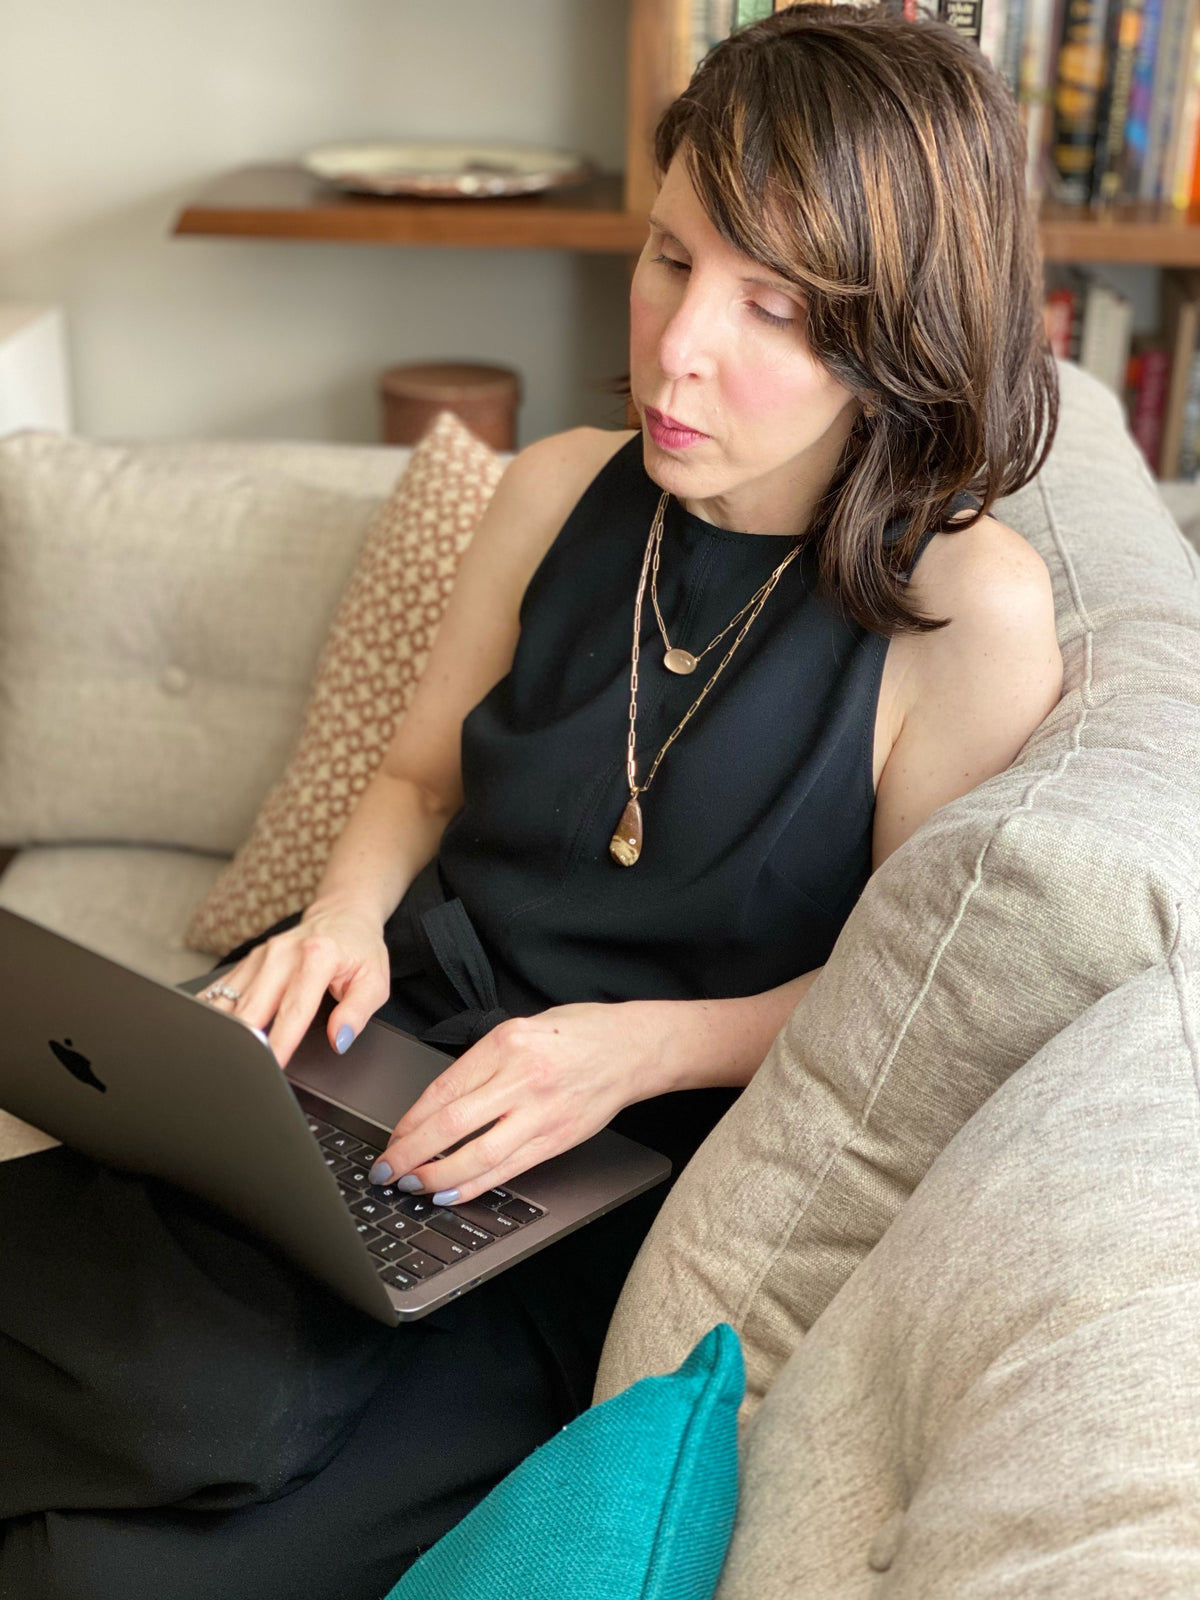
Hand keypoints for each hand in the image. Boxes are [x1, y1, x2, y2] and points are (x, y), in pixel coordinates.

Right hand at [200, 899, 390, 1069]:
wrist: (343, 914)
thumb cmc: (359, 949)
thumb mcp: (375, 981)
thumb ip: (357, 1012)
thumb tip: (339, 1039)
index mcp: (318, 956)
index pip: (295, 1009)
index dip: (281, 1042)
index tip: (271, 1067)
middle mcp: (284, 953)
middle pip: (253, 1007)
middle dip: (242, 1042)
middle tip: (238, 1072)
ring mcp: (262, 956)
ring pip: (230, 999)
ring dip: (221, 1030)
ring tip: (214, 1057)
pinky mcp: (248, 960)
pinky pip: (222, 989)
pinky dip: (211, 1012)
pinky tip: (202, 1031)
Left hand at [370, 1003, 658, 1204]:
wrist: (632, 1048)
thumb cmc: (577, 1033)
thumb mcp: (521, 1027)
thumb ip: (482, 1061)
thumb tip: (438, 1101)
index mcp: (506, 1043)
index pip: (443, 1089)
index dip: (409, 1121)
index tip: (391, 1138)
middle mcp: (523, 1078)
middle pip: (451, 1125)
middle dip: (410, 1153)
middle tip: (385, 1170)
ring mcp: (542, 1113)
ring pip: (477, 1155)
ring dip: (436, 1176)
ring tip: (411, 1185)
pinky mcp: (557, 1139)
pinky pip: (507, 1170)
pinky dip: (473, 1186)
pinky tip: (449, 1194)